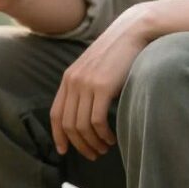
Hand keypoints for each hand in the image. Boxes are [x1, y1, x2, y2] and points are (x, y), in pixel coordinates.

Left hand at [50, 5, 152, 159]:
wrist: (132, 33)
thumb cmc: (118, 54)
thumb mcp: (94, 70)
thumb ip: (85, 87)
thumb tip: (84, 114)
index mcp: (68, 79)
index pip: (55, 114)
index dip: (58, 135)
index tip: (64, 151)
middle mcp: (73, 82)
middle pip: (68, 124)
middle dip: (79, 145)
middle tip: (92, 155)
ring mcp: (86, 84)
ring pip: (81, 126)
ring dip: (92, 142)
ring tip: (104, 148)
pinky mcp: (102, 87)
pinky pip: (96, 121)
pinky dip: (102, 134)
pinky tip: (111, 138)